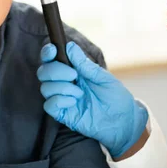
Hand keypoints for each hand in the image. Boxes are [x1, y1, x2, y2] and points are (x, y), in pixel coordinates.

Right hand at [37, 41, 148, 157]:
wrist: (123, 121)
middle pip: (43, 72)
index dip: (47, 53)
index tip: (52, 50)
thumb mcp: (102, 77)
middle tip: (74, 76)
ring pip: (45, 88)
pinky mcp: (61, 114)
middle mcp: (64, 83)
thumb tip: (70, 46)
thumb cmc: (115, 96)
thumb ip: (84, 64)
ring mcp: (62, 98)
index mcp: (72, 70)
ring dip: (62, 87)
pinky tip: (74, 102)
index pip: (52, 59)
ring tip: (80, 93)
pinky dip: (60, 100)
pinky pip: (49, 105)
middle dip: (56, 71)